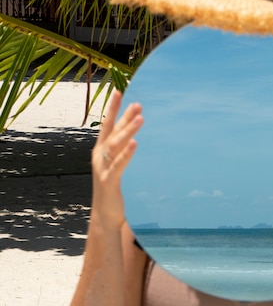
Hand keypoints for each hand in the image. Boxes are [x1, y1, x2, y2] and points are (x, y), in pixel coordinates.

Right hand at [91, 90, 142, 228]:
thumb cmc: (111, 187)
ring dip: (128, 131)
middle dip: (124, 117)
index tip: (119, 91)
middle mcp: (99, 156)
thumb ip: (121, 150)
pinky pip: (118, 165)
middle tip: (137, 103)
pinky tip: (135, 144)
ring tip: (140, 118)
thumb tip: (133, 135)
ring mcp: (102, 168)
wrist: (104, 214)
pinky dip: (126, 153)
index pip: (107, 125)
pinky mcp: (109, 181)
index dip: (113, 108)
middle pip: (112, 132)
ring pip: (115, 145)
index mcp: (101, 150)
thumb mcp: (115, 165)